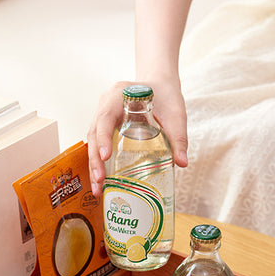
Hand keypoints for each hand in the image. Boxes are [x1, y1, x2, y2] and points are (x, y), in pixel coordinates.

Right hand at [87, 77, 188, 197]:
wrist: (160, 87)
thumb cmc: (166, 97)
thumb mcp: (175, 114)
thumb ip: (178, 137)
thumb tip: (182, 163)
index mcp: (118, 95)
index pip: (105, 117)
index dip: (103, 137)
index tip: (106, 156)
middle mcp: (105, 105)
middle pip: (94, 134)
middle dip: (95, 159)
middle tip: (100, 181)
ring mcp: (102, 116)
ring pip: (93, 142)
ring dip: (94, 165)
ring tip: (98, 188)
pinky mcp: (105, 128)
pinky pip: (98, 145)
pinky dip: (98, 163)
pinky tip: (102, 182)